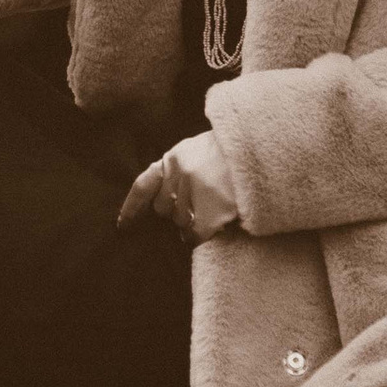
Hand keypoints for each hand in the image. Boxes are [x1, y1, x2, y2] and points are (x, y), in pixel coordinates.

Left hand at [117, 130, 239, 241]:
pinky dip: (199, 236)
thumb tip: (162, 198)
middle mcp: (179, 174)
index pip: (143, 185)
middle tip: (199, 206)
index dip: (131, 208)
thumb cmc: (234, 154)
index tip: (123, 225)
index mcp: (175, 157)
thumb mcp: (200, 150)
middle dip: (176, 212)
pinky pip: (192, 235)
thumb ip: (180, 168)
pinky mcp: (209, 212)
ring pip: (179, 223)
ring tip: (213, 210)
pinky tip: (213, 227)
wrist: (264, 152)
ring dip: (192, 222)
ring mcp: (193, 193)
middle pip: (163, 208)